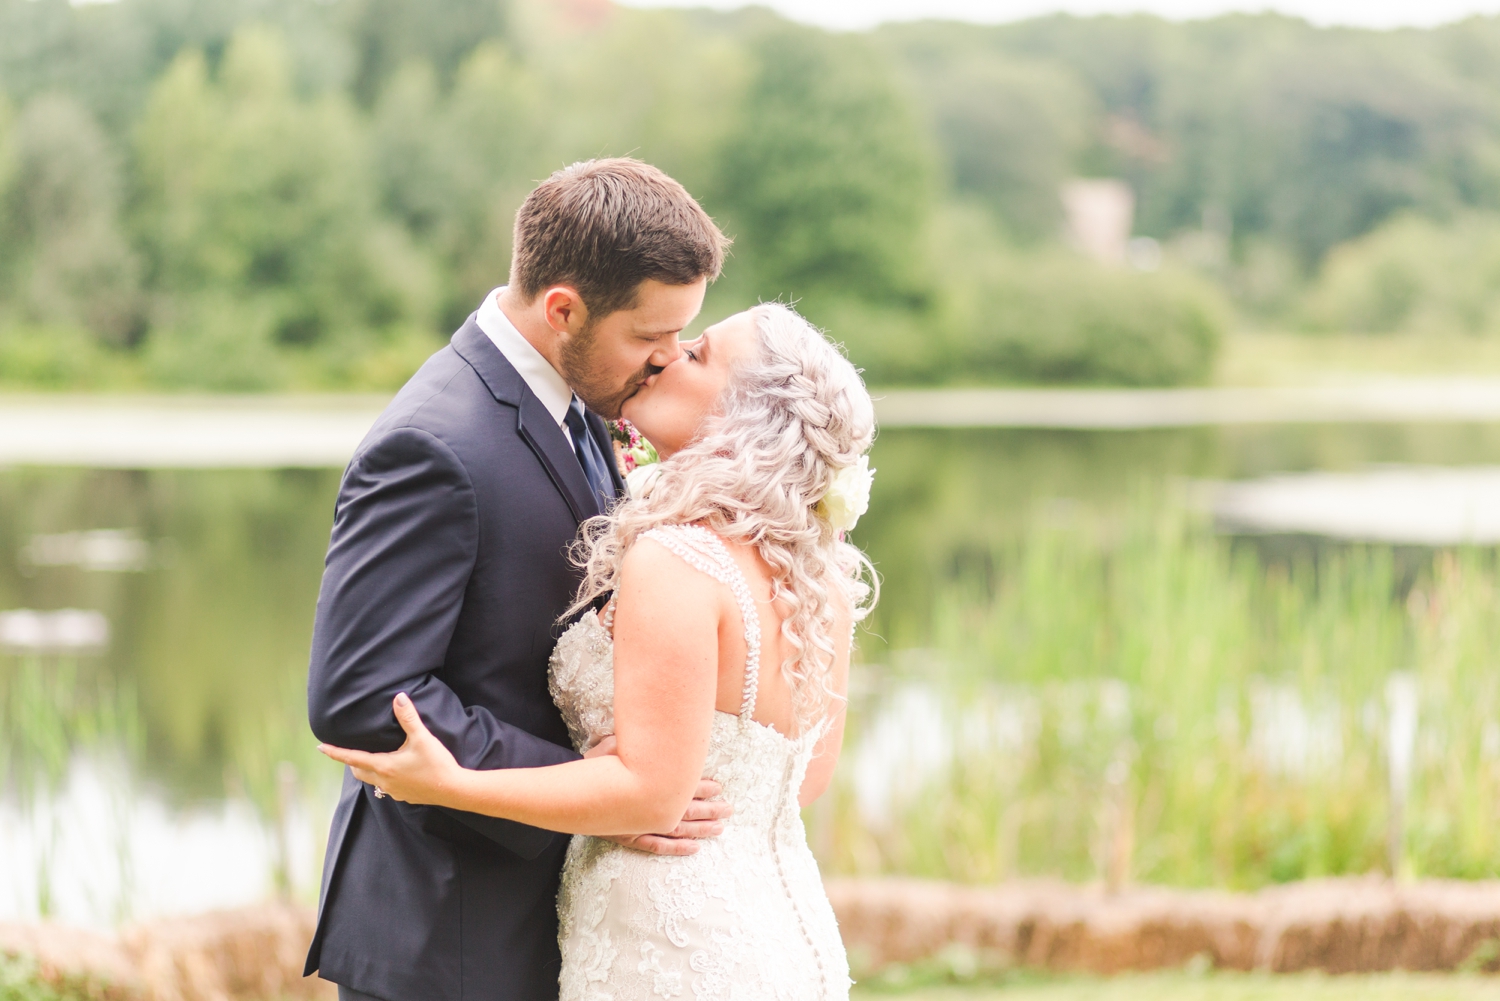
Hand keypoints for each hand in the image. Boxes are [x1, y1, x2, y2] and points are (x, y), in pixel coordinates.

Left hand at [318, 693, 462, 806]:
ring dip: (368, 769)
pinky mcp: (405, 796)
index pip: (351, 758)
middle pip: (359, 771)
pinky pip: (386, 787)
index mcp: (383, 766)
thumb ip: (408, 718)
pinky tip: (395, 771)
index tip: (321, 747)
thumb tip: (399, 697)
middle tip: (349, 750)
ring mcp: (394, 791)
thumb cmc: (437, 764)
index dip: (335, 752)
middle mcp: (384, 781)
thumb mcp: (422, 738)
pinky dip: (383, 778)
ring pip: (372, 780)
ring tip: (372, 759)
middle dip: (351, 761)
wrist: (454, 789)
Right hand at [585, 735, 732, 855]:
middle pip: (686, 809)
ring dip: (701, 829)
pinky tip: (694, 850)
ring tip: (720, 829)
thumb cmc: (592, 764)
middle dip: (710, 809)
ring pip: (678, 829)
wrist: (567, 789)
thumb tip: (657, 730)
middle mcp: (647, 806)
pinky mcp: (629, 838)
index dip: (702, 786)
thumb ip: (636, 742)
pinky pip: (658, 846)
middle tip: (729, 809)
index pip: (682, 785)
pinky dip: (677, 848)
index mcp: (648, 782)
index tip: (719, 787)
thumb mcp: (613, 745)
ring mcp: (639, 825)